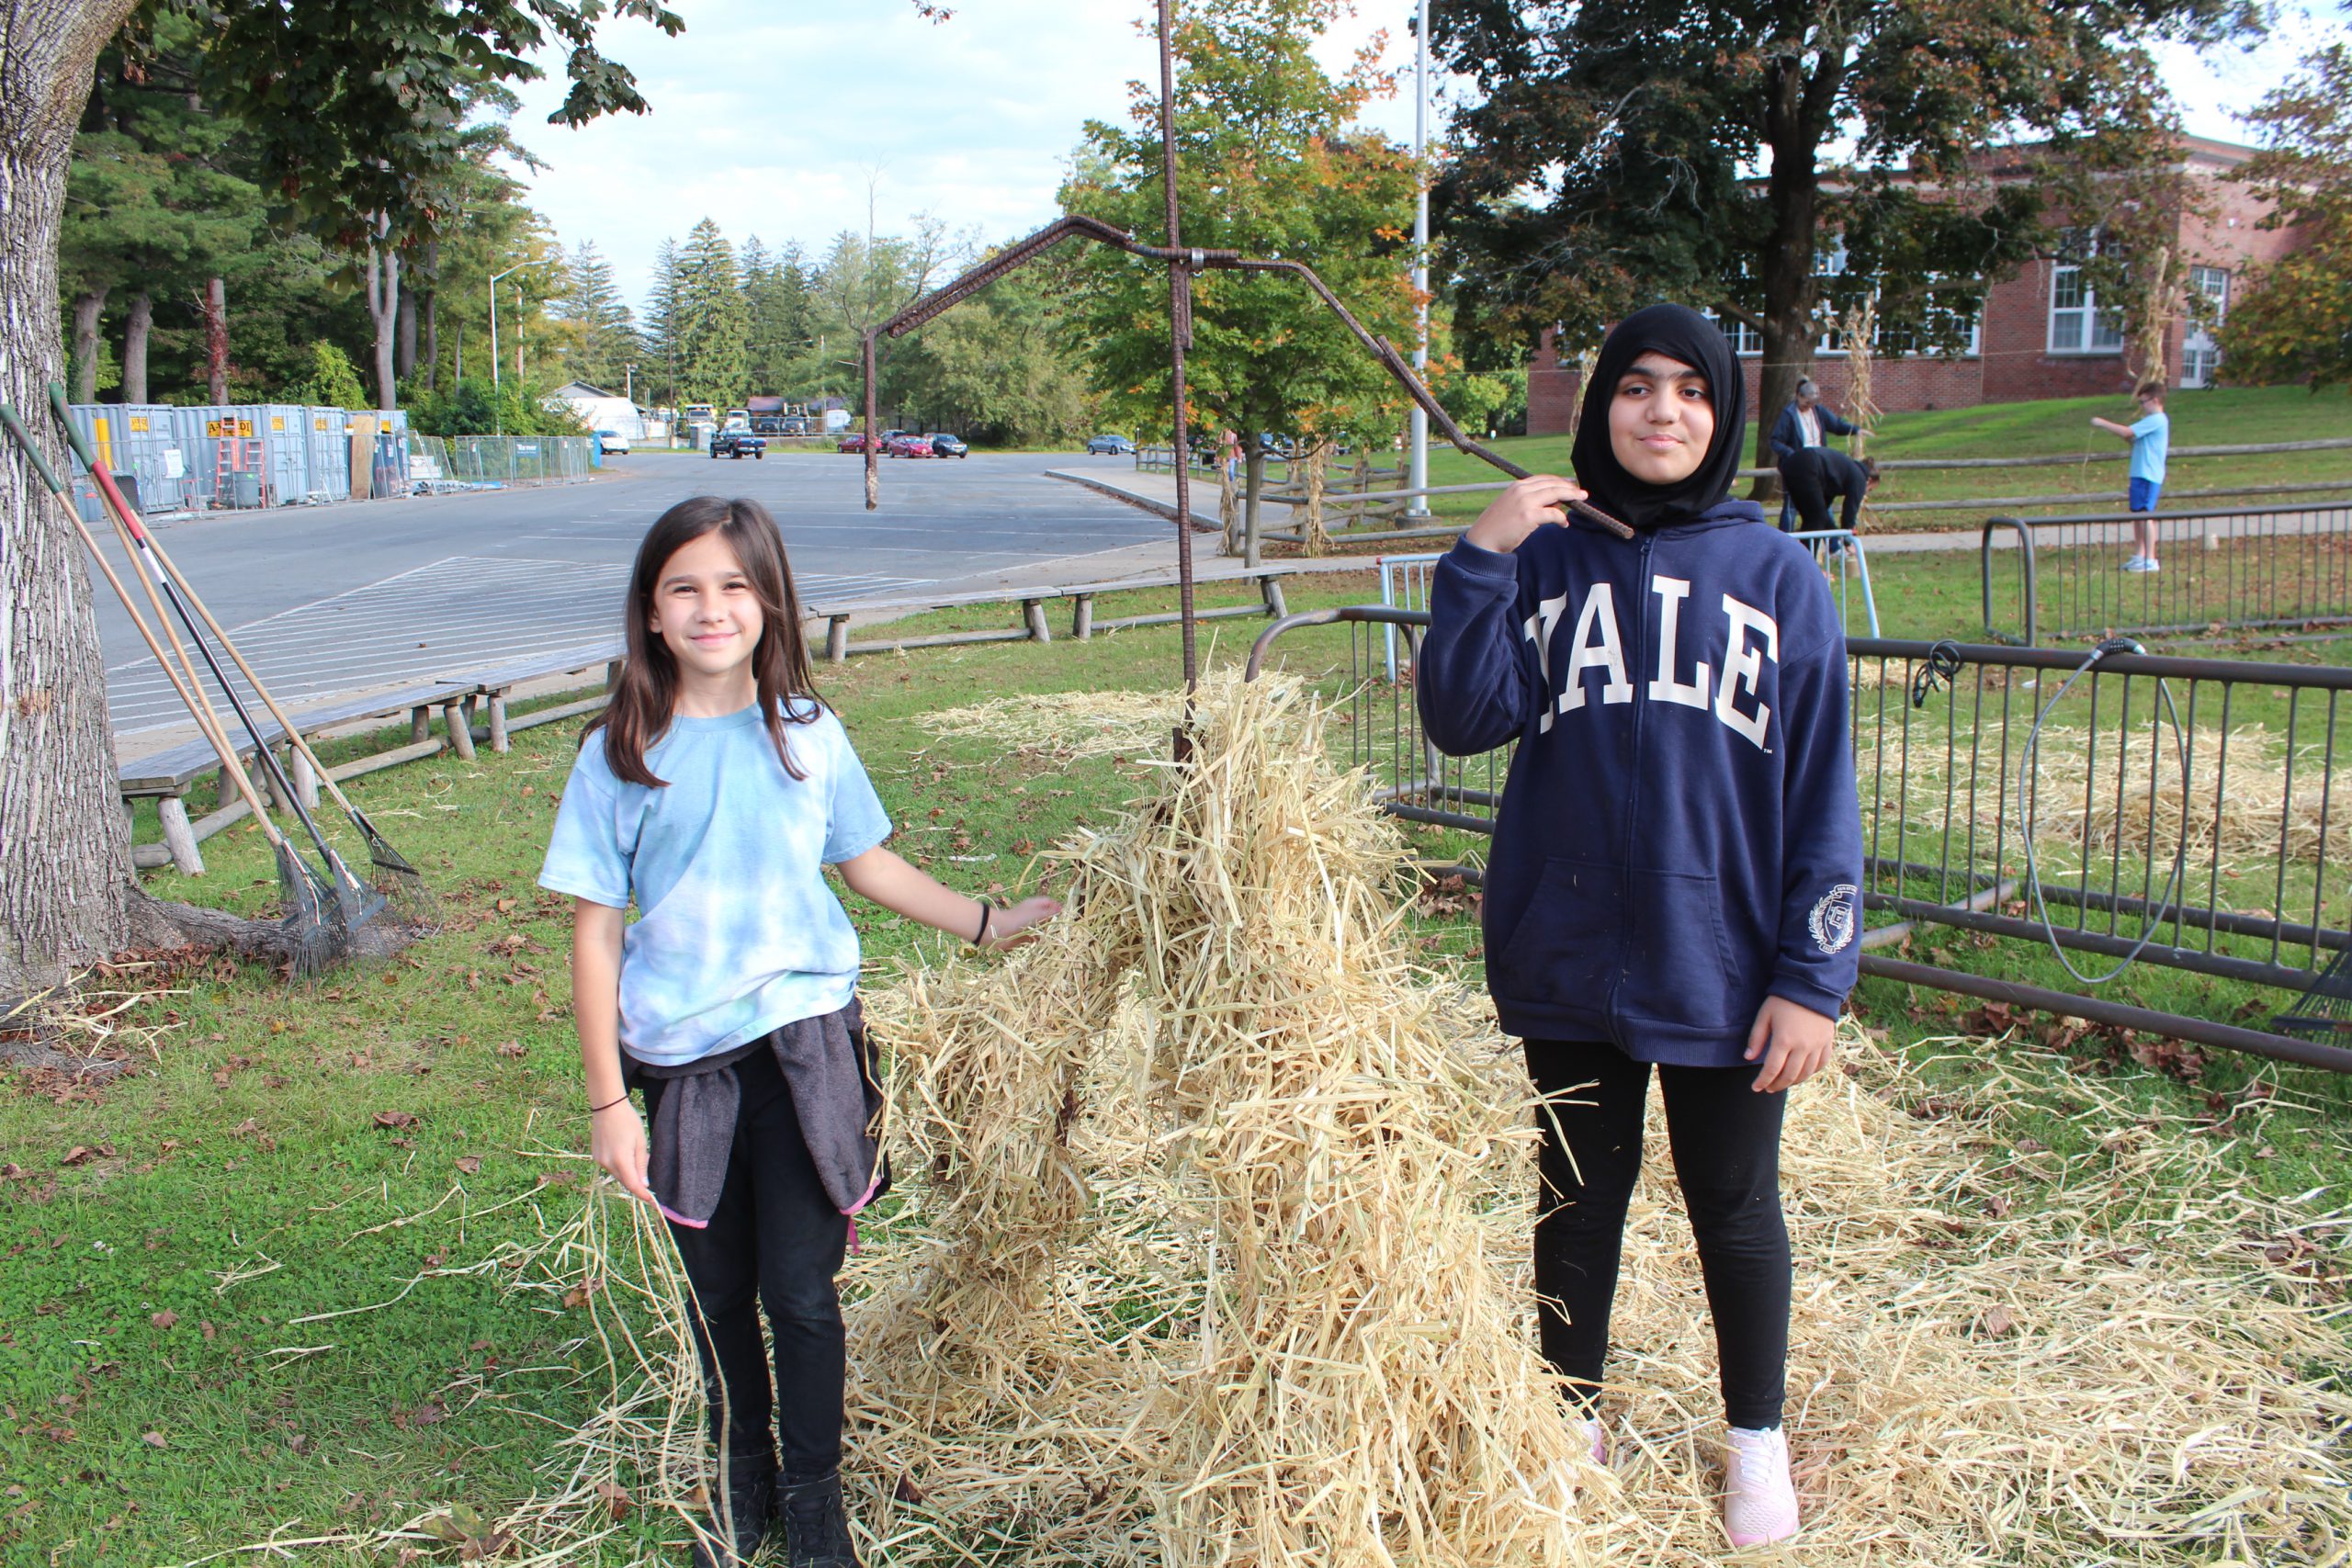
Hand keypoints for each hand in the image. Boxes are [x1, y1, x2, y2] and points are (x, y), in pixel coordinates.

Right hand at [590, 1100, 656, 1204]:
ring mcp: (599, 1160)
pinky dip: (619, 1166)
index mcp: (620, 1160)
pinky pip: (610, 1167)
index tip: (651, 1201)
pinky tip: (624, 1152)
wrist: (608, 1107)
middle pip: (625, 1181)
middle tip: (647, 1171)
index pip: (633, 1185)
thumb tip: (644, 1183)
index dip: (642, 1194)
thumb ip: (641, 1164)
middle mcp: (607, 1163)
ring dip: (628, 1172)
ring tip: (635, 1154)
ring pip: (617, 1174)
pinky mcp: (595, 1156)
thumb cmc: (628, 1121)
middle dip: (636, 1182)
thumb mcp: (640, 1142)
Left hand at [983, 894, 1062, 948]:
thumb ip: (1049, 912)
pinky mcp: (1023, 937)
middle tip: (1065, 928)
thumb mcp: (1036, 914)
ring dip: (1048, 933)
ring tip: (1058, 938)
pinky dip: (1040, 942)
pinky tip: (1046, 945)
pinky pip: (1034, 939)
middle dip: (1054, 921)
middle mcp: (1031, 914)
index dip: (1057, 906)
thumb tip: (1062, 908)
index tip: (1066, 913)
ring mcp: (1027, 926)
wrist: (997, 931)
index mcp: (1033, 905)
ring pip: (1041, 928)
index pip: (1048, 902)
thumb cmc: (1017, 919)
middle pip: (1046, 915)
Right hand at [1464, 475, 1587, 553]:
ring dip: (1571, 496)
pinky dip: (1561, 518)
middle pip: (1552, 483)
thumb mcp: (1513, 508)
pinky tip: (1564, 524)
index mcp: (1516, 486)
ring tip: (1580, 501)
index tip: (1571, 487)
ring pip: (1555, 493)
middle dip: (1570, 488)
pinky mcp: (1528, 516)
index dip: (1560, 482)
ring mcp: (1525, 502)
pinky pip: (1553, 513)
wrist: (1483, 541)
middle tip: (1582, 494)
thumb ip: (1532, 503)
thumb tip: (1556, 503)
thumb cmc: (1498, 528)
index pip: (1544, 479)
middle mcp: (1521, 490)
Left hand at [1743, 995, 1836, 1093]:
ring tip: (1782, 1083)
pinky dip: (1810, 1073)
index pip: (1771, 1069)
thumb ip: (1757, 1038)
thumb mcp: (1765, 1015)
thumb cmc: (1784, 1000)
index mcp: (1784, 1040)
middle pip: (1789, 1075)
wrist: (1812, 987)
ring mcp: (1818, 1046)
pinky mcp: (1828, 1043)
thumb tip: (1748, 1058)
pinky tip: (1801, 1074)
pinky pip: (1821, 1065)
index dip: (1762, 1081)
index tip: (1755, 1087)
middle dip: (1776, 1085)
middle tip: (1768, 1088)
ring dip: (1792, 1082)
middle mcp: (1803, 1046)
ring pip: (1805, 1073)